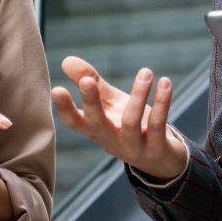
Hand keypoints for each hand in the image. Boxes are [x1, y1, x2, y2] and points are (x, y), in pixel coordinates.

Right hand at [51, 56, 186, 180]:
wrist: (161, 160)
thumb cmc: (130, 126)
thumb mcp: (110, 104)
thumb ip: (90, 82)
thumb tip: (66, 60)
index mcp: (96, 130)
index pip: (74, 122)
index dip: (64, 108)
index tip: (57, 89)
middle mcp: (111, 140)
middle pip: (97, 123)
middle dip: (91, 102)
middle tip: (87, 81)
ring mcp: (133, 147)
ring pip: (131, 122)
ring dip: (138, 95)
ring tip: (146, 71)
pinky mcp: (156, 148)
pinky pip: (158, 124)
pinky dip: (162, 103)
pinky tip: (164, 83)